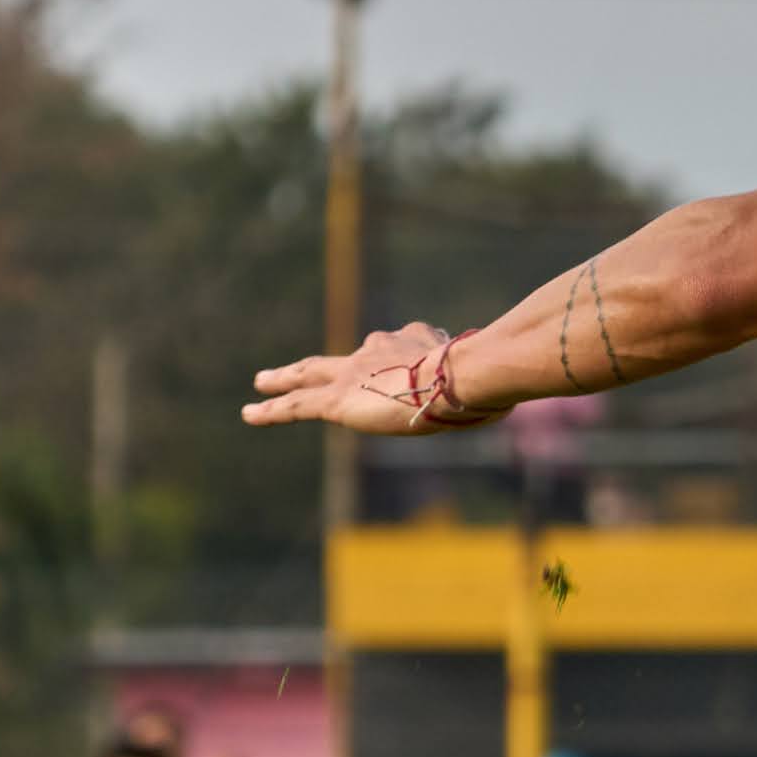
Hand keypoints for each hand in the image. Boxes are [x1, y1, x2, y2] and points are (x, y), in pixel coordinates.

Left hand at [244, 322, 497, 434]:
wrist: (462, 375)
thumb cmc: (485, 380)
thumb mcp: (487, 380)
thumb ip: (484, 385)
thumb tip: (508, 394)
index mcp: (413, 343)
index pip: (399, 346)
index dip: (401, 354)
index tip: (406, 358)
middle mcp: (377, 350)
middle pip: (341, 357)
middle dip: (318, 362)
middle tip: (303, 365)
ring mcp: (354, 374)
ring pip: (308, 374)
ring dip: (283, 377)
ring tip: (262, 380)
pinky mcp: (338, 400)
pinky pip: (296, 405)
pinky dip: (271, 408)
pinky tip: (248, 413)